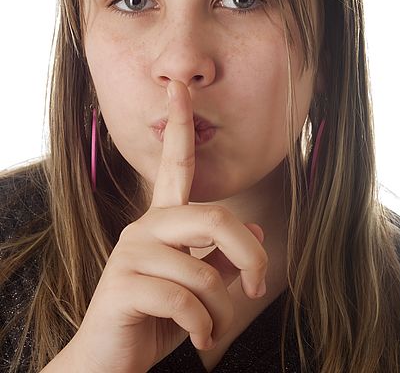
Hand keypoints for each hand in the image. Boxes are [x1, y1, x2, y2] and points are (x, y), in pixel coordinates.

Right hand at [55, 80, 267, 372]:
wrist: (108, 364)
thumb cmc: (156, 319)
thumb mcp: (199, 286)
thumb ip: (222, 255)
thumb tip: (256, 228)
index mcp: (163, 220)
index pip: (175, 162)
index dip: (179, 123)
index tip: (179, 86)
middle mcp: (145, 226)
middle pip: (214, 218)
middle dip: (249, 256)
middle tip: (258, 288)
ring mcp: (131, 253)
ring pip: (203, 271)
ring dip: (219, 310)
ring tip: (206, 327)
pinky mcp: (122, 284)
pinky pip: (185, 300)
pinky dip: (202, 326)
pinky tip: (194, 336)